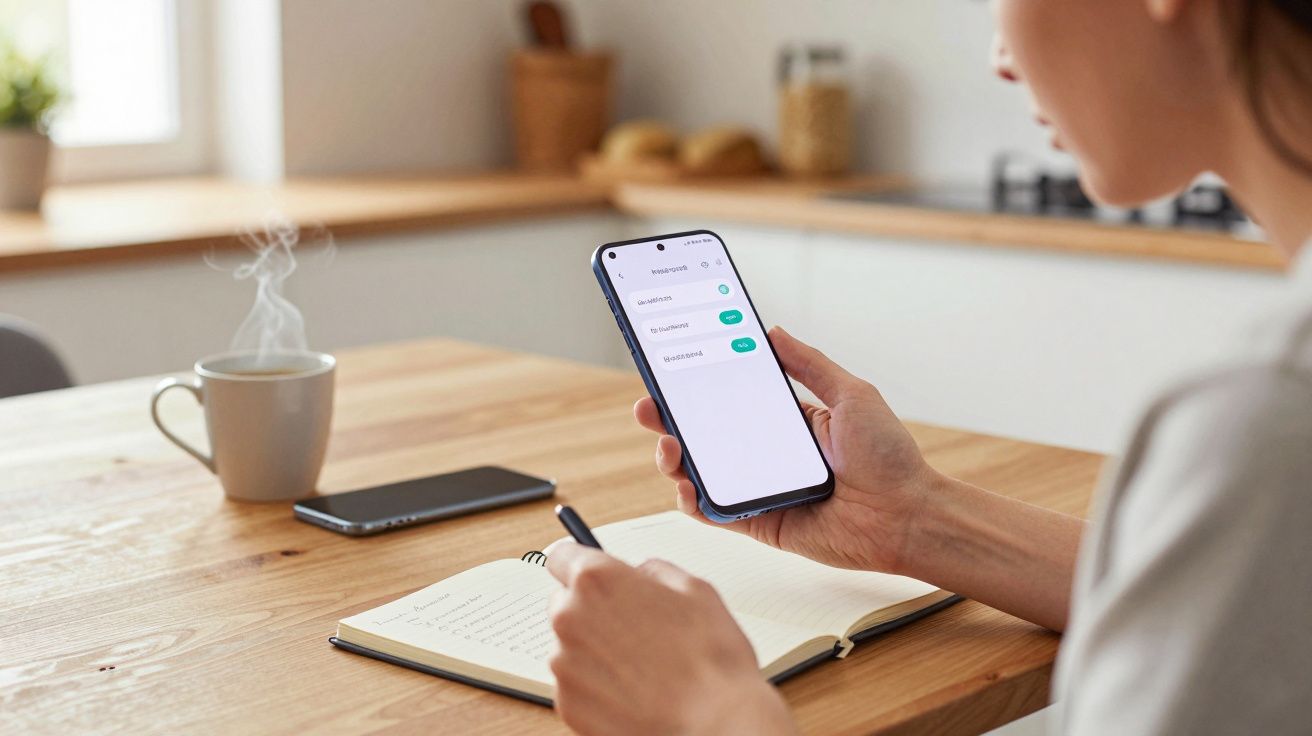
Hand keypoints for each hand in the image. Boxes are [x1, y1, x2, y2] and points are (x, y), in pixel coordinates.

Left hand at [546, 543, 795, 735]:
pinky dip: (596, 686)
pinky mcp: (567, 704)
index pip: (562, 556)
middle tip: (630, 626)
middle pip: (564, 603)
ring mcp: (565, 665)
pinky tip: (633, 691)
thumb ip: (654, 571)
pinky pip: (575, 684)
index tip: (587, 572)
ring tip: (640, 666)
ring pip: (570, 646)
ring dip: (595, 650)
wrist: (714, 723)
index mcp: (598, 581)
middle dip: (590, 610)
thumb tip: (640, 575)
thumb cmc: (709, 659)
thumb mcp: (695, 590)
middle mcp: (571, 618)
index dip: (579, 563)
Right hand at [636, 326, 940, 572]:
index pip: (730, 396)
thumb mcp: (852, 395)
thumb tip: (772, 330)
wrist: (907, 517)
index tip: (669, 365)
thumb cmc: (890, 459)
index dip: (696, 384)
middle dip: (669, 418)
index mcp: (788, 420)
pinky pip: (715, 511)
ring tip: (669, 445)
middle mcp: (767, 452)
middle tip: (649, 406)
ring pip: (701, 471)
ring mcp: (760, 488)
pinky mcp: (759, 522)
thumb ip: (809, 365)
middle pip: (704, 433)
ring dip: (674, 458)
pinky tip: (686, 485)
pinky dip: (692, 499)